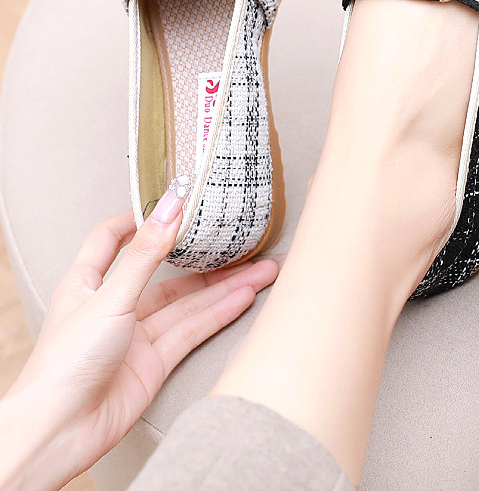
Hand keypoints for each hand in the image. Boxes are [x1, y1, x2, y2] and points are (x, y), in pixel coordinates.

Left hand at [0, 188, 280, 490]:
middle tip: (243, 242)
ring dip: (225, 288)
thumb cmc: (66, 362)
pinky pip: (192, 332)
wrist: (59, 431)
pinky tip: (245, 298)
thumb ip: (146, 252)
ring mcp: (136, 336)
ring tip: (263, 270)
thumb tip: (171, 205)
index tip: (173, 204)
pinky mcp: (154, 363)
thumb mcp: (110, 296)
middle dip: (206, 260)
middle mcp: (114, 306)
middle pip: (168, 274)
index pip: (112, 239)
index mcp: (88, 282)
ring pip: (188, 304)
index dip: (139, 219)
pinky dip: (219, 315)